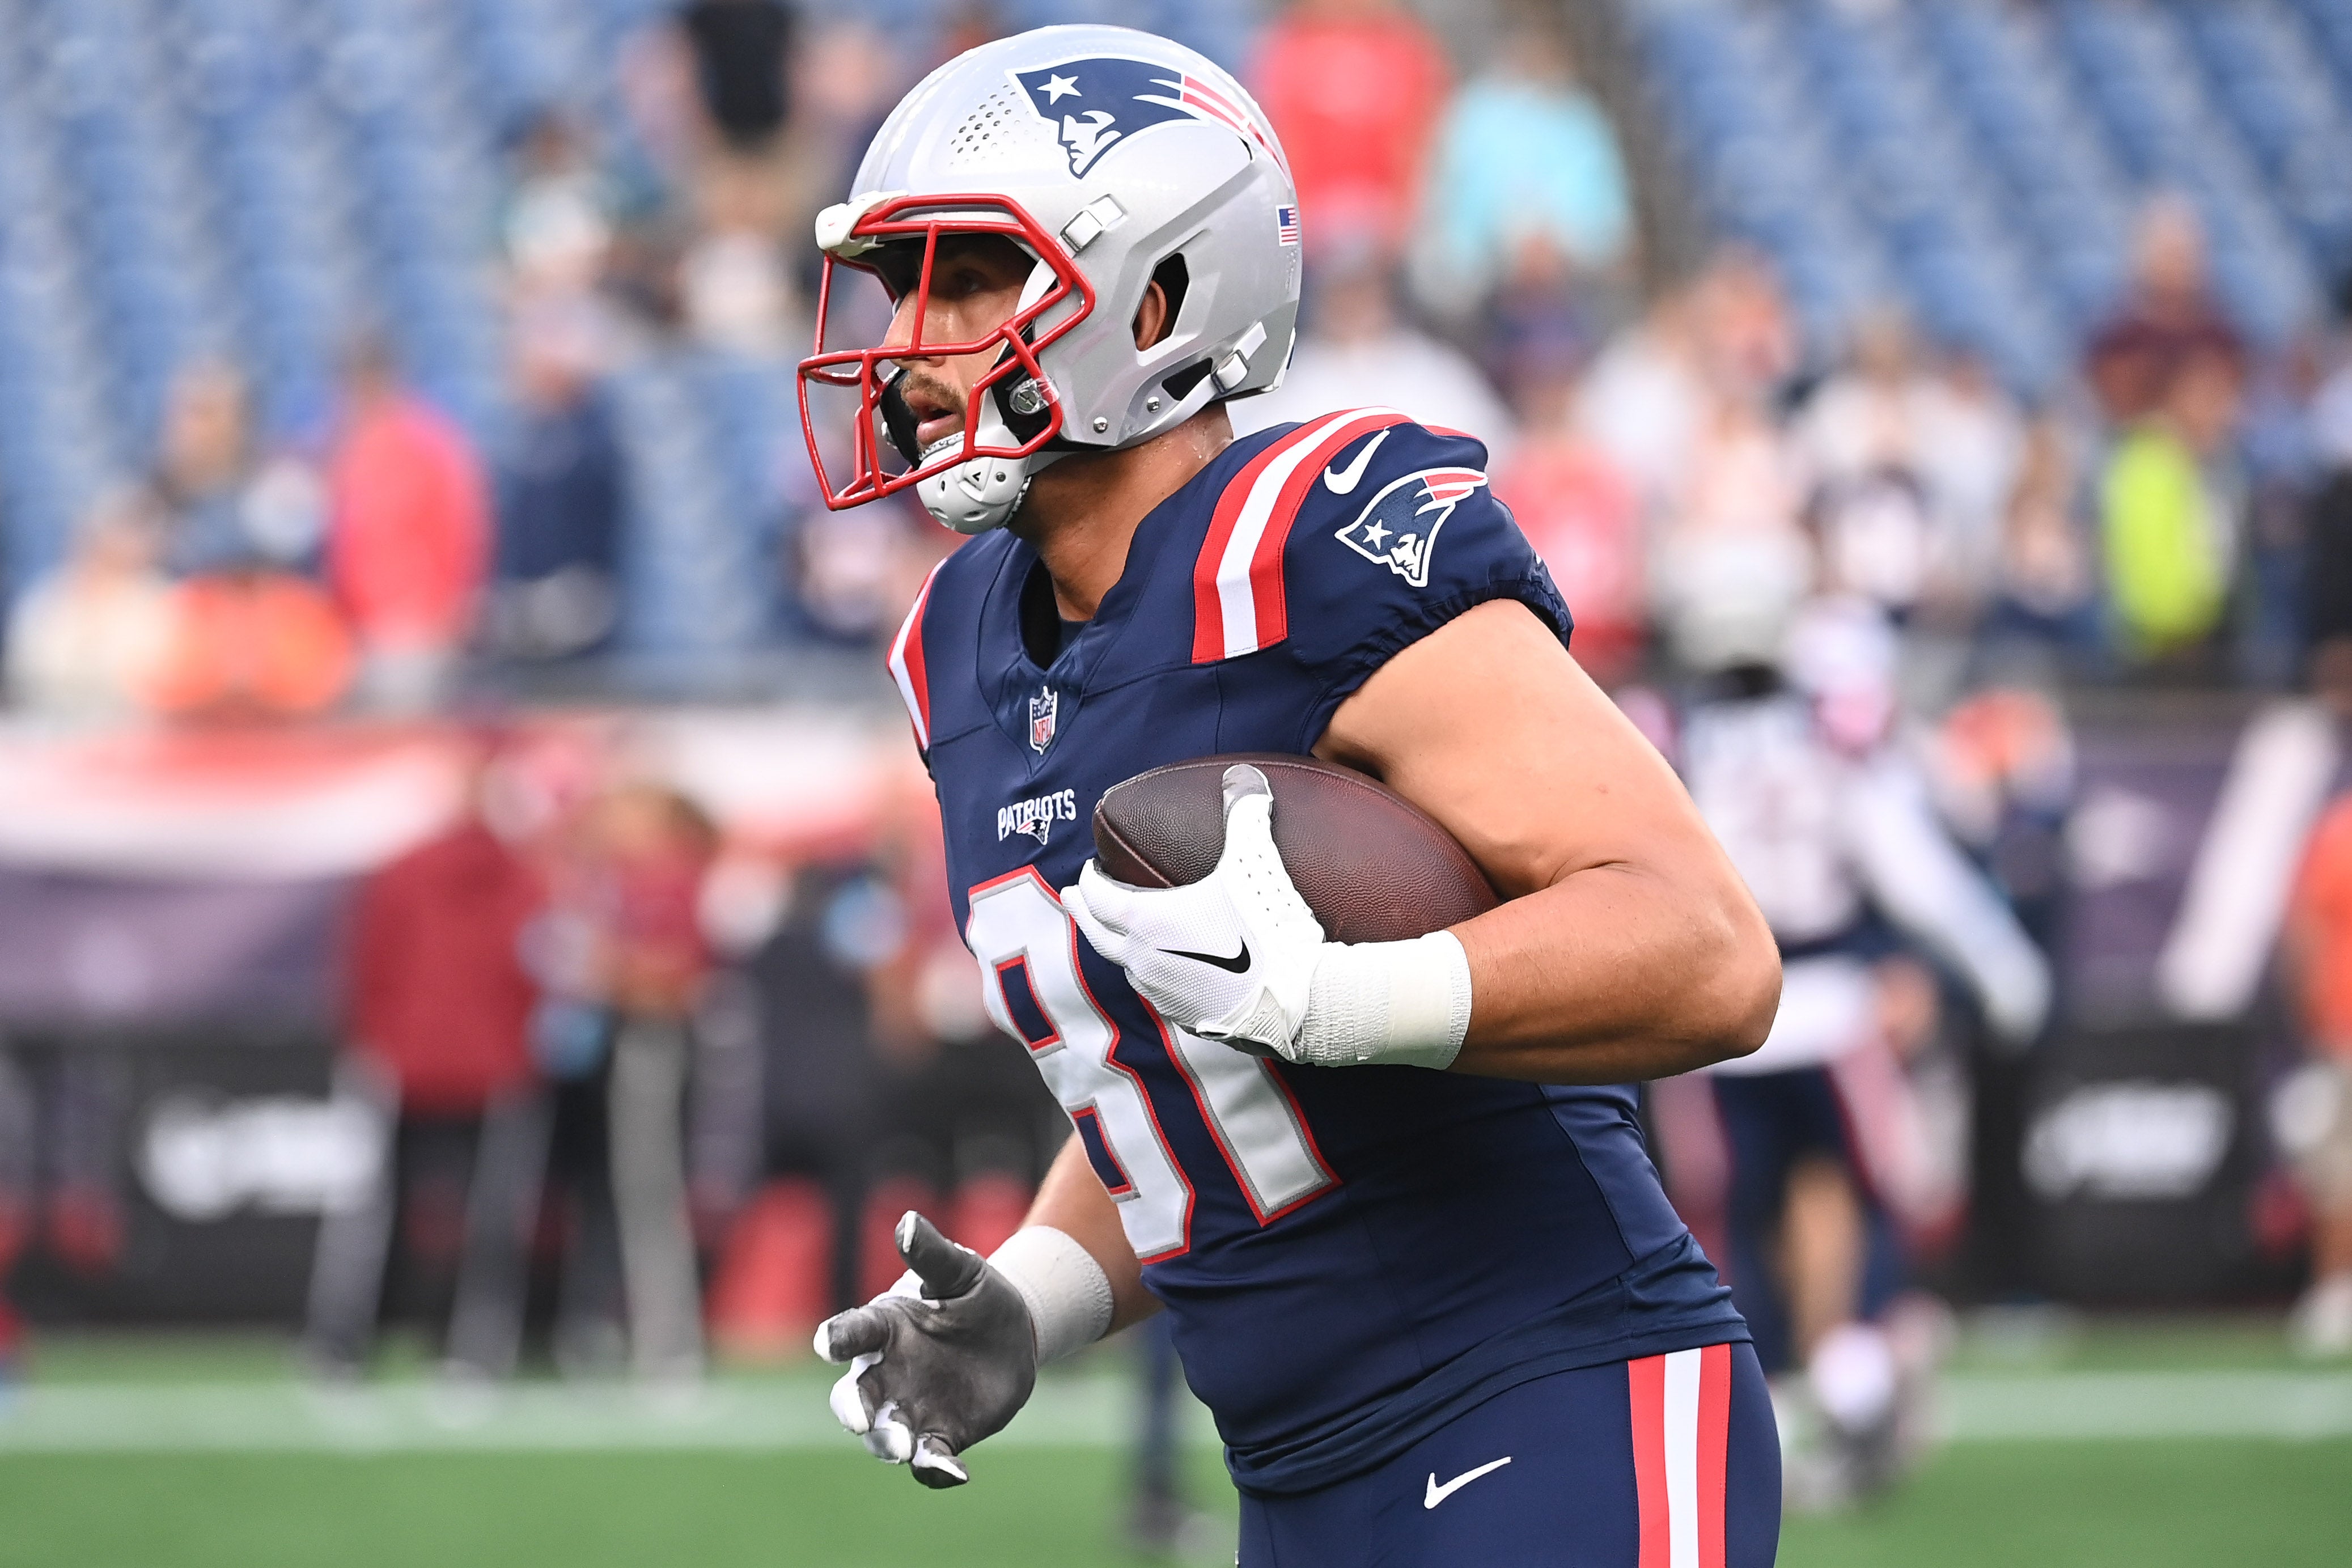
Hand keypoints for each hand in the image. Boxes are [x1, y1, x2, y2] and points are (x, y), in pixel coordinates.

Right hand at [813, 1211, 1036, 1486]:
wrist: (1014, 1335)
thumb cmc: (977, 1295)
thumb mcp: (962, 1271)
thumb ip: (933, 1254)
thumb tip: (909, 1222)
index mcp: (885, 1326)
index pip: (852, 1330)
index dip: (838, 1337)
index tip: (829, 1343)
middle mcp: (887, 1372)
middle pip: (853, 1396)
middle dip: (853, 1409)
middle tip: (862, 1419)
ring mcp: (910, 1407)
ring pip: (883, 1434)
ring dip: (887, 1442)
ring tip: (903, 1446)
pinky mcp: (940, 1435)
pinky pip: (928, 1459)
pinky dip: (934, 1469)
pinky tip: (953, 1473)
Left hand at [1064, 764, 1326, 1058]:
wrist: (1299, 1002)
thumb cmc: (1269, 930)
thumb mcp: (1254, 863)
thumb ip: (1245, 814)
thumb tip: (1242, 775)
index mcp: (1145, 922)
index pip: (1099, 897)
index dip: (1091, 880)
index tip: (1091, 869)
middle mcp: (1143, 961)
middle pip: (1098, 934)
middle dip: (1082, 912)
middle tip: (1070, 898)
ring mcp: (1163, 995)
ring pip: (1126, 966)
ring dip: (1117, 945)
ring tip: (1120, 933)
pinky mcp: (1187, 1019)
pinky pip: (1157, 991)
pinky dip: (1151, 973)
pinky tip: (1166, 969)